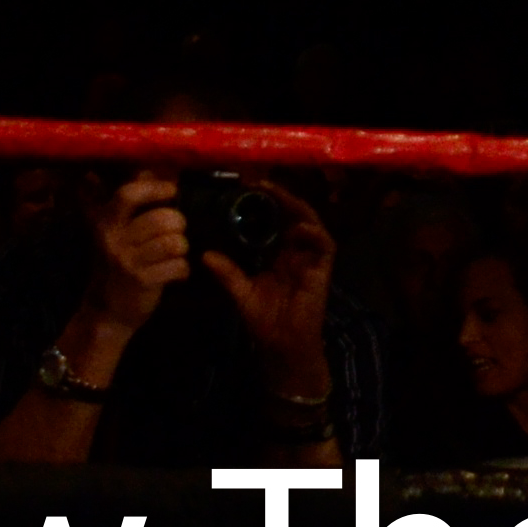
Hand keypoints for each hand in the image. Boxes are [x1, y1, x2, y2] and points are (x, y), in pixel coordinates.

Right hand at [79, 173, 188, 334]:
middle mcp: (113, 240)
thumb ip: (129, 204)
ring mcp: (128, 262)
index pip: (129, 194)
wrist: (105, 313)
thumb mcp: (114, 233)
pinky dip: (183, 271)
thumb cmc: (116, 265)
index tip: (171, 192)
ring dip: (181, 249)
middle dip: (178, 225)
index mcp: (106, 223)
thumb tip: (148, 170)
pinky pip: (180, 266)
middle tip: (173, 235)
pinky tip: (173, 274)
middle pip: (164, 218)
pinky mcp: (143, 282)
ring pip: (176, 241)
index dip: (156, 189)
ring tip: (172, 255)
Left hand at [198, 180, 335, 391]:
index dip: (265, 202)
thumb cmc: (263, 319)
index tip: (247, 186)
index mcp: (278, 252)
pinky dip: (314, 234)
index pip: (274, 219)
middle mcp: (296, 250)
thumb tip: (203, 255)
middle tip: (260, 182)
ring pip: (310, 223)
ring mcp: (311, 257)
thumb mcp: (240, 292)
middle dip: (280, 196)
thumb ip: (226, 273)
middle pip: (293, 214)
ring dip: (297, 207)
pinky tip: (299, 228)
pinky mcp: (322, 269)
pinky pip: (324, 245)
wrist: (282, 344)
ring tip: (278, 194)